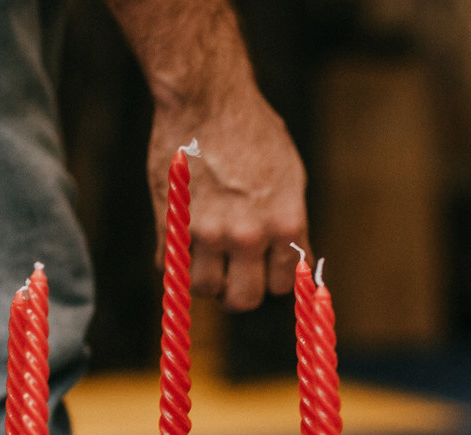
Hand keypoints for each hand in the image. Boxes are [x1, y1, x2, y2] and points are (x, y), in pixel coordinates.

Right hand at [148, 84, 305, 311]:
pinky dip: (175, 262)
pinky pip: (169, 267)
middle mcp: (248, 234)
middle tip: (233, 276)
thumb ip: (292, 227)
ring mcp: (206, 230)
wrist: (207, 98)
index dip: (274, 279)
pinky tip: (183, 242)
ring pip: (203, 289)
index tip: (264, 268)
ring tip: (206, 261)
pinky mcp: (170, 220)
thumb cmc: (254, 132)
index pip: (284, 286)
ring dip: (205, 281)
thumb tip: (301, 267)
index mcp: (285, 224)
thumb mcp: (291, 178)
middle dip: (239, 292)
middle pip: (243, 300)